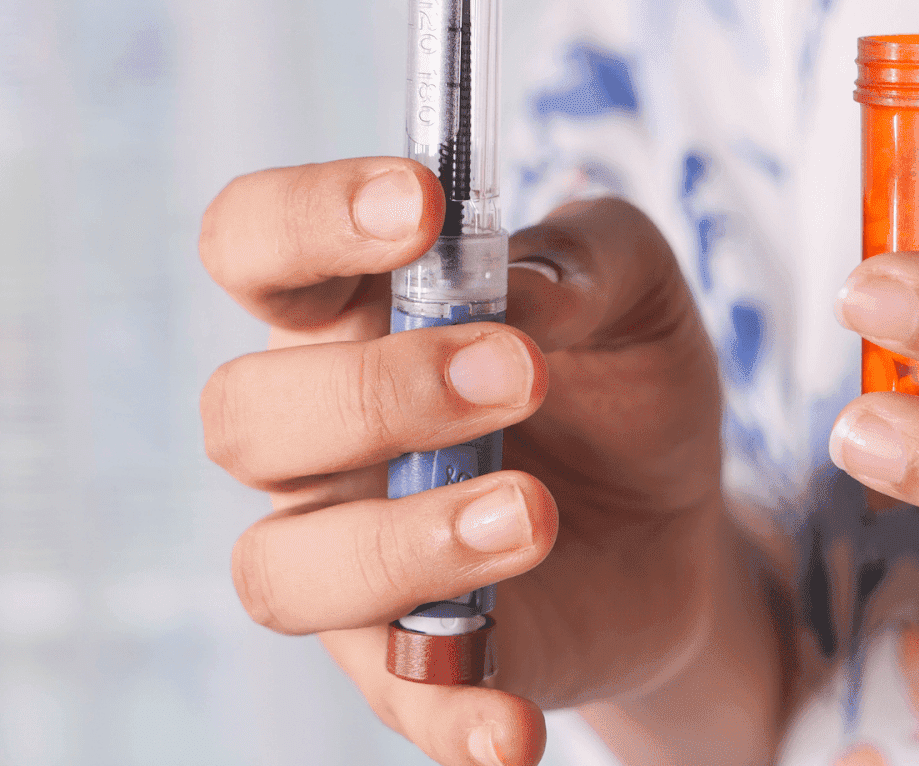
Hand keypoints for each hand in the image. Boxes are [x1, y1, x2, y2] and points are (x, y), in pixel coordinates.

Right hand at [199, 160, 780, 765]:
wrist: (674, 522)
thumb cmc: (620, 380)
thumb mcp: (637, 290)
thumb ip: (587, 257)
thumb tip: (520, 293)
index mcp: (349, 318)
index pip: (255, 245)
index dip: (307, 217)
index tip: (419, 205)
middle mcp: (319, 440)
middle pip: (244, 416)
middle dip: (377, 391)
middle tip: (519, 376)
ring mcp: (350, 557)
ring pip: (282, 568)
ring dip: (402, 541)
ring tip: (535, 515)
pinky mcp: (409, 663)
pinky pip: (392, 705)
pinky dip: (447, 719)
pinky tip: (518, 724)